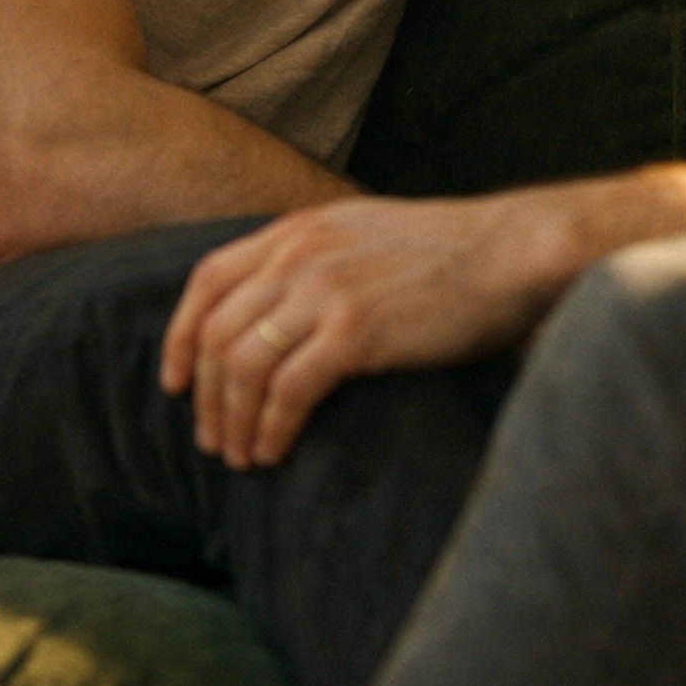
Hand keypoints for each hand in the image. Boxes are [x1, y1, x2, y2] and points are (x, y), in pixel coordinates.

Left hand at [158, 189, 572, 469]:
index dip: (180, 335)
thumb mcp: (366, 232)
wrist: (510, 252)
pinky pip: (287, 391)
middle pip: (216, 332)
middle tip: (214, 441)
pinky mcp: (356, 331)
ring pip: (241, 366)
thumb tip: (283, 308)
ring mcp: (325, 290)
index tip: (175, 382)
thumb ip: (319, 258)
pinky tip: (276, 451)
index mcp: (301, 228)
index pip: (209, 279)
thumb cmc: (451, 252)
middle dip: (204, 396)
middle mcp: (302, 253)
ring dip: (233, 421)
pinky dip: (271, 428)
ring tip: (243, 457)